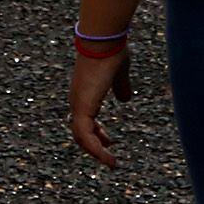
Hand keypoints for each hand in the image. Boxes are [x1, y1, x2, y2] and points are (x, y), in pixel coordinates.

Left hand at [70, 42, 132, 165]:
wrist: (103, 41)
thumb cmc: (111, 52)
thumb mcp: (119, 74)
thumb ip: (121, 86)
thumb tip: (125, 99)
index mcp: (84, 92)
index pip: (84, 119)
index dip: (96, 132)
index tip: (109, 141)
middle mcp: (78, 100)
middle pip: (80, 131)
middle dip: (94, 144)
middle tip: (109, 154)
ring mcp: (78, 104)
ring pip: (81, 137)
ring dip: (96, 151)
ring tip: (111, 162)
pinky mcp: (82, 108)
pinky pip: (85, 136)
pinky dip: (96, 149)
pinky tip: (109, 157)